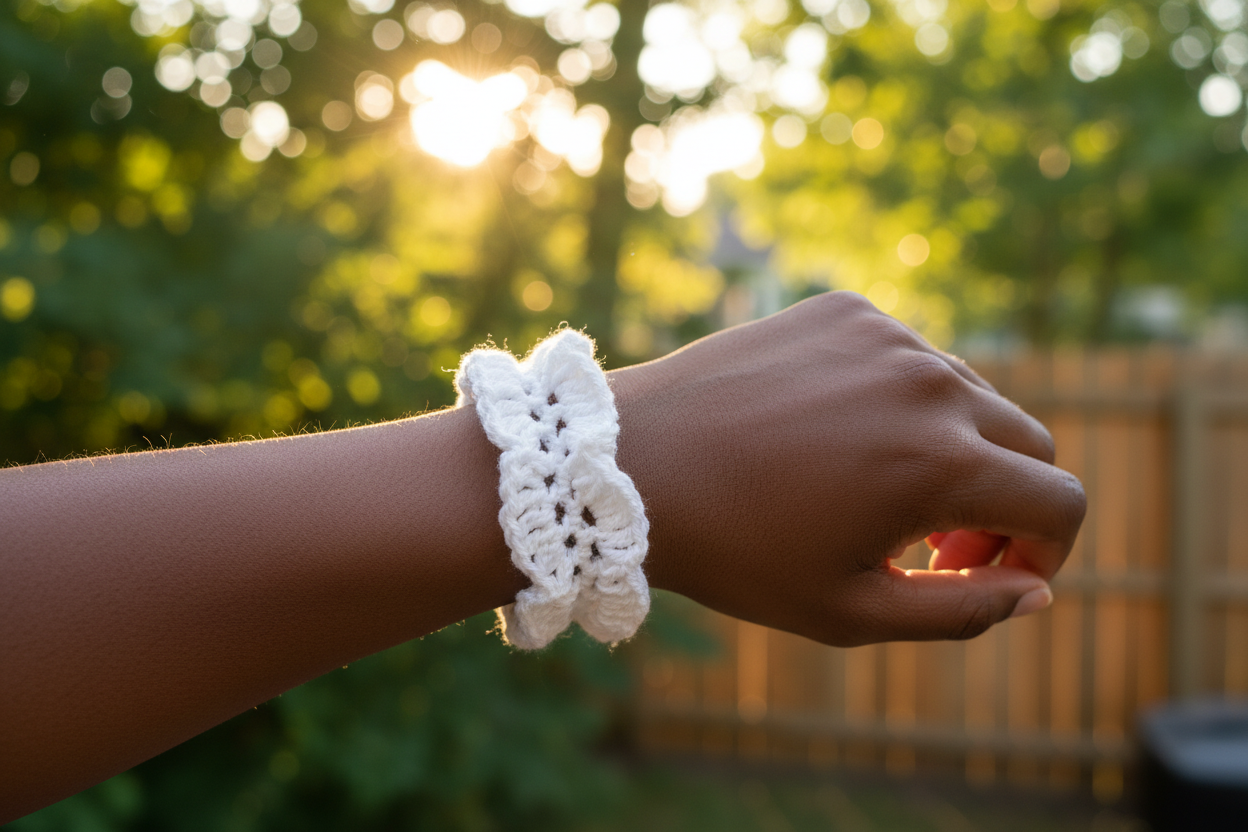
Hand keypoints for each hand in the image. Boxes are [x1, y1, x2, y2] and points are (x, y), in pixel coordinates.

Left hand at [611, 291, 1084, 645]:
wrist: (632, 465)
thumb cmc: (735, 552)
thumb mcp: (849, 610)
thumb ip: (963, 612)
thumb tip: (1040, 593)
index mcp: (941, 465)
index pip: (1062, 502)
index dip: (1046, 553)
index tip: (991, 574)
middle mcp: (930, 384)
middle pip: (1029, 443)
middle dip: (1006, 503)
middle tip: (936, 546)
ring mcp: (886, 336)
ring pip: (971, 396)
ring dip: (955, 449)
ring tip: (880, 494)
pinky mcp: (845, 309)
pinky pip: (911, 356)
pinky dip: (901, 399)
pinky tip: (836, 436)